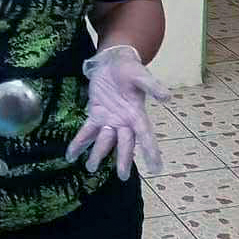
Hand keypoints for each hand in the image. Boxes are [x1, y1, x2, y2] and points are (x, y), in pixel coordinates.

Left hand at [68, 45, 171, 180]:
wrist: (113, 62)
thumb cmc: (129, 69)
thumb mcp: (141, 74)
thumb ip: (152, 86)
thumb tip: (167, 97)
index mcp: (137, 114)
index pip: (145, 136)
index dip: (151, 151)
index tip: (156, 168)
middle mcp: (124, 122)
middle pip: (124, 144)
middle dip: (123, 160)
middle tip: (122, 177)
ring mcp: (108, 120)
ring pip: (104, 142)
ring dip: (98, 155)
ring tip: (90, 168)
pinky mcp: (95, 115)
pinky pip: (87, 132)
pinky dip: (79, 143)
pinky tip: (70, 155)